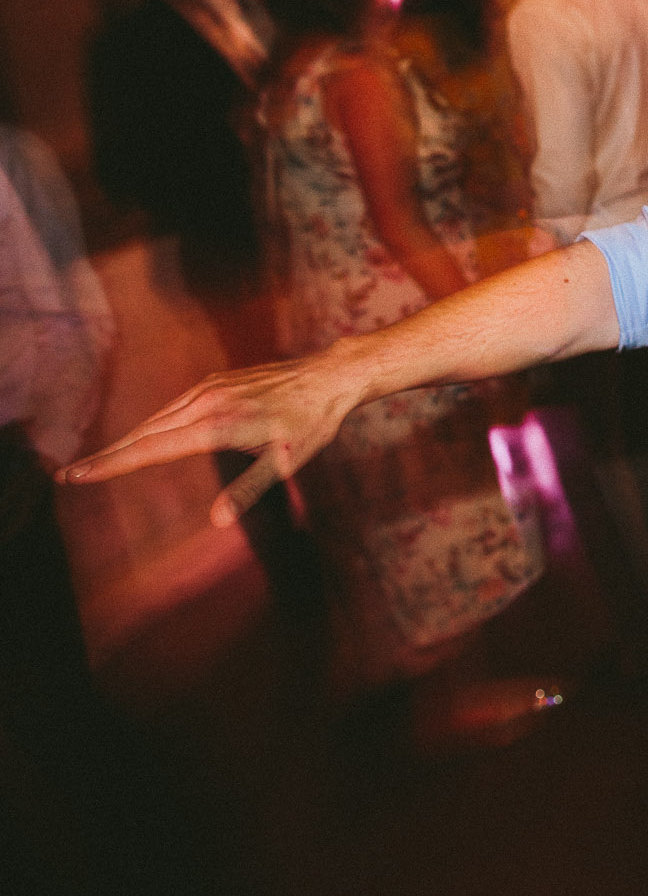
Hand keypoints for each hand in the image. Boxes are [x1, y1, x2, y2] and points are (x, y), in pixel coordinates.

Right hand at [60, 346, 368, 524]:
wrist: (331, 375)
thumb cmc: (313, 422)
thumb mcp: (287, 462)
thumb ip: (250, 490)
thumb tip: (217, 520)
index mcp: (217, 424)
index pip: (152, 449)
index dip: (111, 465)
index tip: (76, 476)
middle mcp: (206, 402)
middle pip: (144, 432)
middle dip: (107, 455)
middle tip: (69, 475)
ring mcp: (210, 388)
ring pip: (157, 417)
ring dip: (126, 439)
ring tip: (99, 461)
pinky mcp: (217, 381)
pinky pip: (174, 406)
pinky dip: (151, 423)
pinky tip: (145, 435)